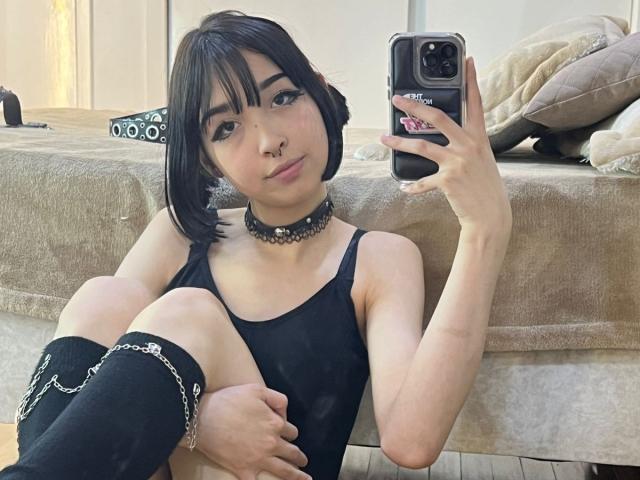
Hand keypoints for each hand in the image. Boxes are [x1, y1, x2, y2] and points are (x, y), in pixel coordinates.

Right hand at [182, 384, 309, 479]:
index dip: (290, 431)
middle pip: (292, 453)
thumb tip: (285, 414)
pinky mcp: (243, 470)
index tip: (287, 433)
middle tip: (303, 461)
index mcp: (275, 424)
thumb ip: (277, 399)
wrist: (201, 419)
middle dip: (299, 457)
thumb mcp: (257, 389)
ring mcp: (258, 459)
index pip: (292, 431)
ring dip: (297, 476)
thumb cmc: (228, 401)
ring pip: (284, 471)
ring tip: (305, 479)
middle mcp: (271, 443)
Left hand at [381, 57, 511, 236]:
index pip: (475, 103)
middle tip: (396, 98)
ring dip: (399, 142)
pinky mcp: (447, 179)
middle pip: (437, 118)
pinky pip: (422, 181)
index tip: (467, 61)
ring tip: (383, 138)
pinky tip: (404, 187)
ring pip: (421, 146)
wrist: (490, 215)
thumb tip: (447, 137)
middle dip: (414, 106)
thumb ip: (466, 144)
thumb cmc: (485, 187)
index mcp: (478, 137)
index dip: (470, 81)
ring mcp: (457, 162)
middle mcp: (468, 146)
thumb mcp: (482, 159)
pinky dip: (412, 185)